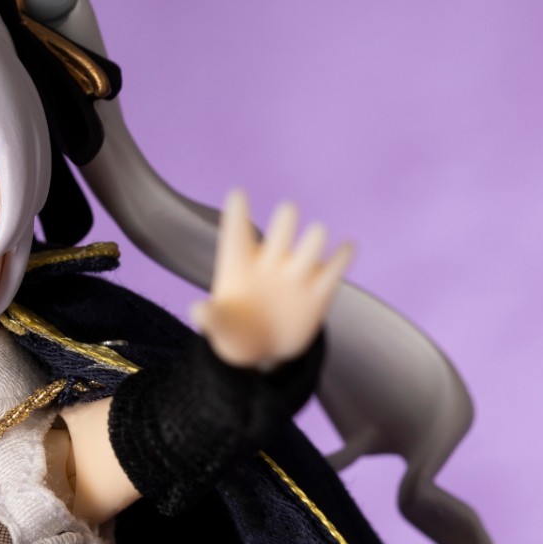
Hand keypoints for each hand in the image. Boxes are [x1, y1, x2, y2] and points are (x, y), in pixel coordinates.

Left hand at [192, 190, 352, 368]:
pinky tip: (345, 249)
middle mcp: (271, 260)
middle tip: (287, 213)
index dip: (237, 213)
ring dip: (314, 239)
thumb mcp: (219, 326)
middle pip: (283, 227)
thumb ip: (210, 317)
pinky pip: (335, 268)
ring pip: (312, 242)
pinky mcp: (319, 290)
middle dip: (286, 219)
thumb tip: (197, 311)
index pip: (237, 232)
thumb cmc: (234, 329)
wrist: (262, 348)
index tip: (237, 195)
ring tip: (315, 237)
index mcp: (240, 261)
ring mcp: (297, 272)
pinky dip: (342, 257)